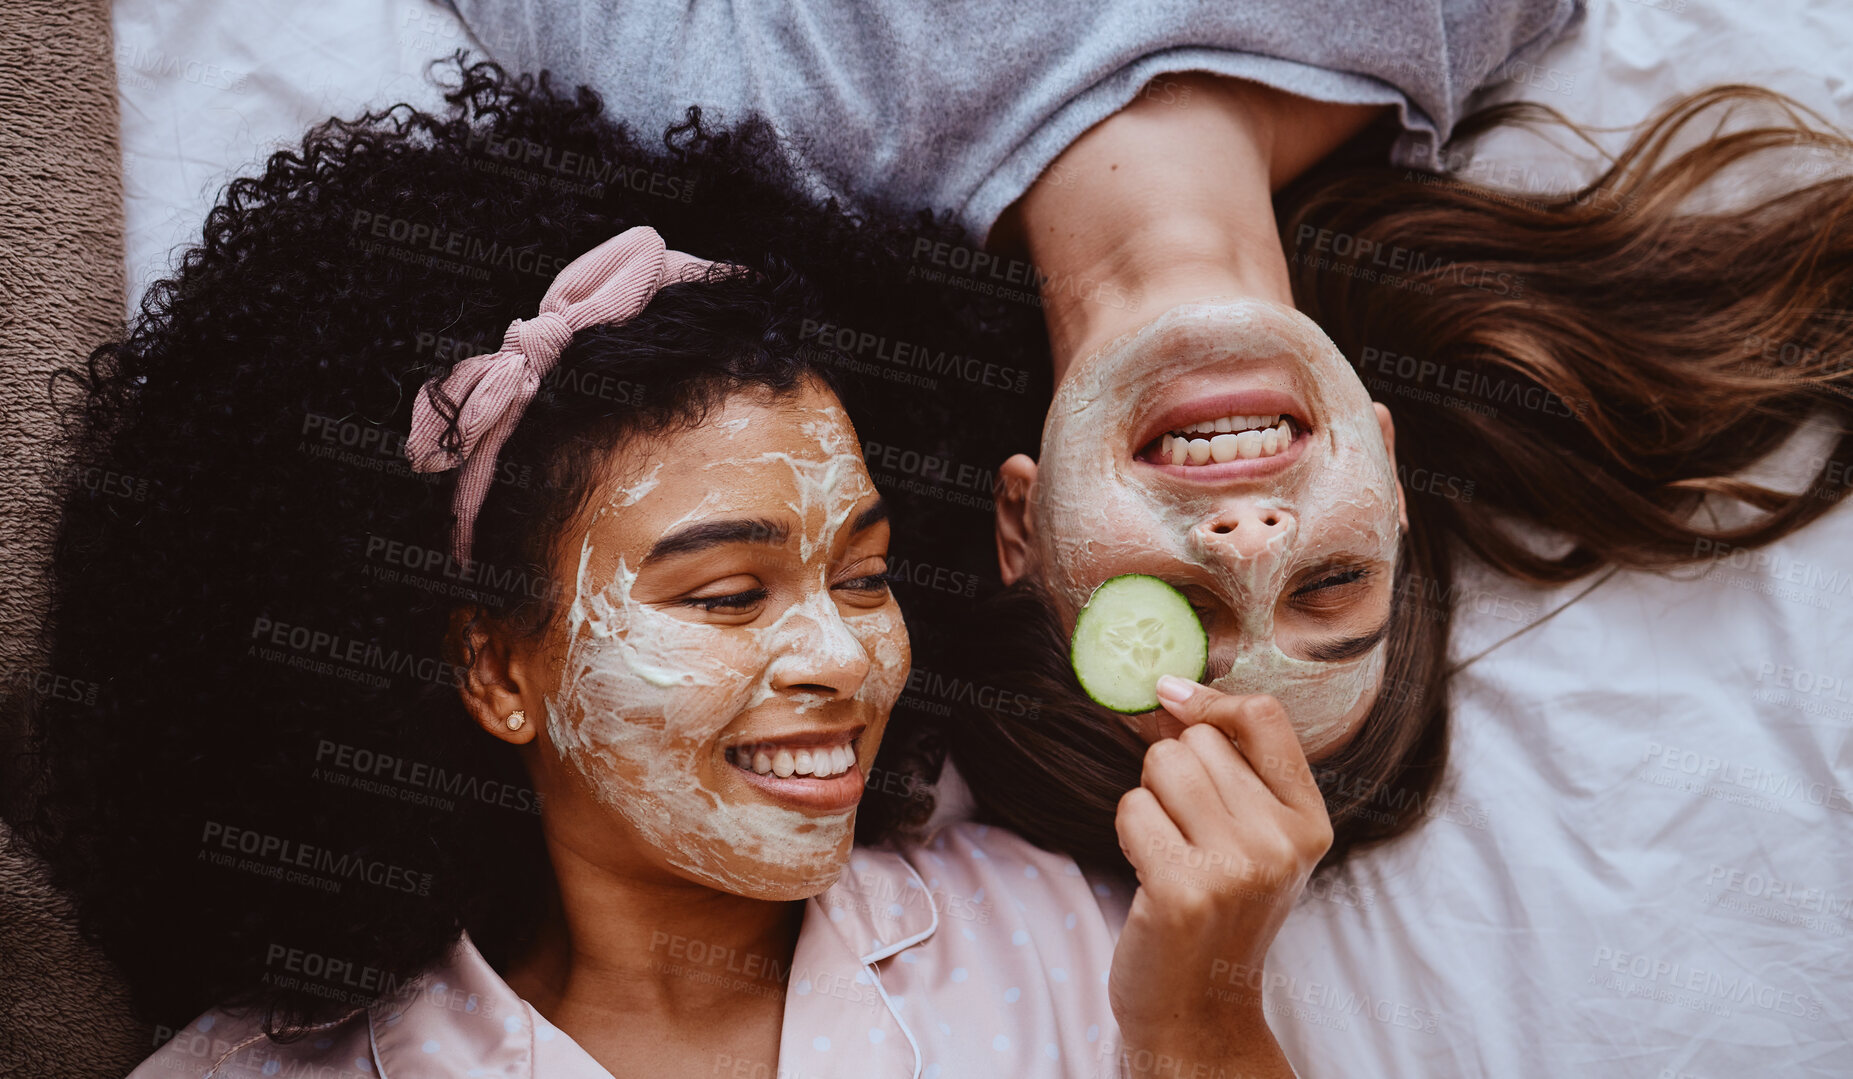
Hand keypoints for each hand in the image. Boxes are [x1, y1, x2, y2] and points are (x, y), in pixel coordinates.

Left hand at [1106, 677, 1332, 1077]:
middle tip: (1184, 831)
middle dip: (1172, 773)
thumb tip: (1172, 690)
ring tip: (1168, 850)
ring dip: (1148, 801)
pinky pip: (1131, 808)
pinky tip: (1150, 875)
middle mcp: (1282, 842)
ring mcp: (1237, 866)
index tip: (1172, 698)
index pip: (1265, 717)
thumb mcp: (1255, 840)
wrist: (1199, 1009)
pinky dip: (1128, 834)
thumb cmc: (1217, 912)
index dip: (1209, 700)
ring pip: (1161, 766)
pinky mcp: (1184, 889)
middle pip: (1196, 741)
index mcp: (1309, 823)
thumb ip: (1233, 769)